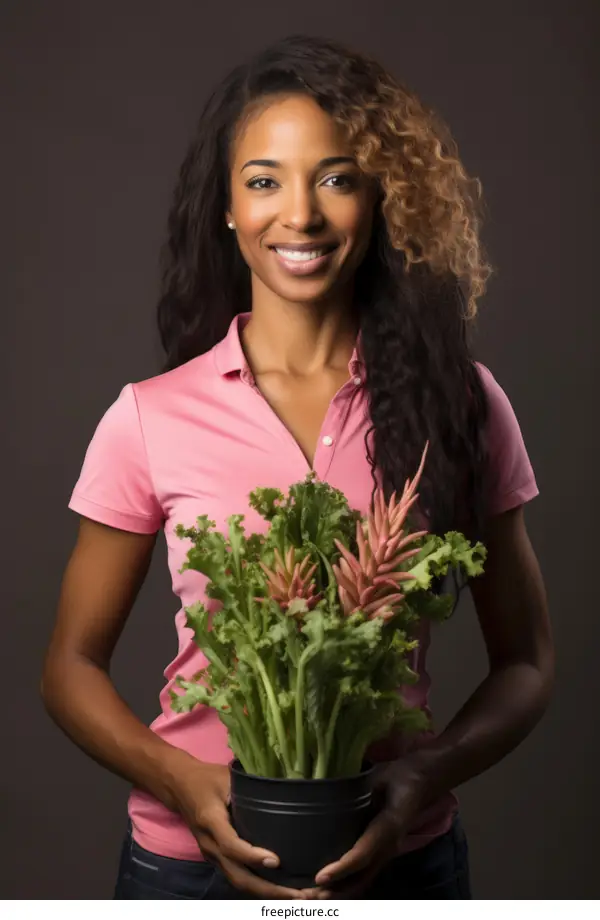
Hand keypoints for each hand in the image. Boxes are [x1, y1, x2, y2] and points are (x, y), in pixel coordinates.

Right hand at [167, 752, 307, 898]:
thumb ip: (250, 787)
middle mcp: (210, 844)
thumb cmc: (207, 778)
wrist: (178, 786)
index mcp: (210, 821)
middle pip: (237, 875)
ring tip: (296, 897)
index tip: (276, 861)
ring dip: (267, 894)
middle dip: (268, 889)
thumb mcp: (227, 776)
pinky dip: (259, 888)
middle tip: (299, 894)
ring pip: (238, 882)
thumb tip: (284, 792)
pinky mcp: (218, 859)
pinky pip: (238, 878)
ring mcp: (212, 855)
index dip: (252, 856)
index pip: (230, 845)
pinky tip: (280, 888)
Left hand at [307, 759, 426, 898]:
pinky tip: (325, 886)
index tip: (320, 877)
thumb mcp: (380, 777)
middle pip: (360, 879)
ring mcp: (385, 852)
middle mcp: (387, 847)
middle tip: (306, 895)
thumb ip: (362, 786)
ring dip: (336, 892)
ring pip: (361, 881)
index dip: (342, 868)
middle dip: (334, 891)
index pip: (363, 854)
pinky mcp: (380, 853)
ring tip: (310, 895)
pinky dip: (344, 884)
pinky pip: (363, 875)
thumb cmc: (397, 777)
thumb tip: (334, 788)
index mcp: (388, 828)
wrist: (419, 783)